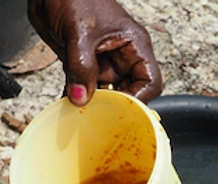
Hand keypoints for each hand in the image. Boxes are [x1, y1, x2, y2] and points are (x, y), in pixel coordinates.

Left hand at [28, 0, 162, 104]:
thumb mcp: (80, 31)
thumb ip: (81, 66)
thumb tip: (81, 97)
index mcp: (133, 45)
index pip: (150, 82)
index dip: (139, 100)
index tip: (121, 111)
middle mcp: (121, 57)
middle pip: (129, 93)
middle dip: (116, 108)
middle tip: (99, 118)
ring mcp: (101, 63)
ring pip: (105, 95)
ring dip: (94, 107)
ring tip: (82, 115)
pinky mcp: (82, 66)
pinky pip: (82, 89)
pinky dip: (75, 99)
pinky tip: (67, 107)